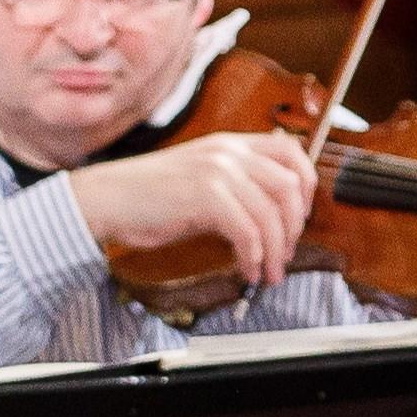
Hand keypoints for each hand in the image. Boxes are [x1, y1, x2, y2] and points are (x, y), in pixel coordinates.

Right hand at [64, 129, 315, 290]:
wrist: (109, 199)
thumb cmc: (149, 195)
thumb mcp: (201, 178)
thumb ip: (236, 187)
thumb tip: (271, 217)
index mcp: (231, 143)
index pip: (291, 153)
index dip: (307, 186)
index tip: (301, 216)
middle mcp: (229, 152)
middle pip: (290, 187)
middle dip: (294, 227)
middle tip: (285, 253)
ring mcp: (217, 171)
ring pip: (271, 215)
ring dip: (275, 251)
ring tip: (269, 272)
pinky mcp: (205, 196)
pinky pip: (247, 232)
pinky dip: (253, 257)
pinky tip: (248, 270)